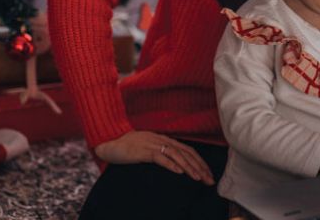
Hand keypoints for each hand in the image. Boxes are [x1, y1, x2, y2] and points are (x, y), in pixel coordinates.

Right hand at [94, 131, 214, 184]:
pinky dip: (171, 164)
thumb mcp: (148, 149)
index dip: (200, 162)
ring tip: (198, 178)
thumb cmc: (128, 147)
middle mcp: (162, 140)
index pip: (188, 150)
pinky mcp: (144, 151)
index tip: (208, 174)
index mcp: (165, 140)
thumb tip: (175, 165)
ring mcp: (153, 144)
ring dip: (189, 167)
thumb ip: (161, 154)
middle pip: (186, 153)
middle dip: (200, 167)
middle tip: (210, 180)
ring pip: (177, 155)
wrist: (109, 140)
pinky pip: (160, 157)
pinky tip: (179, 171)